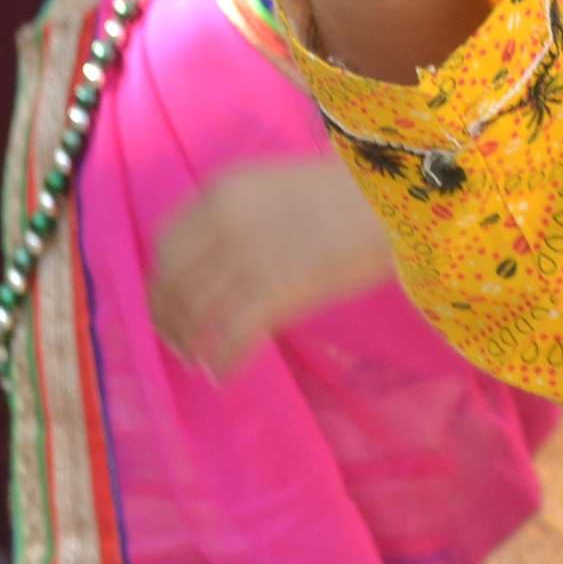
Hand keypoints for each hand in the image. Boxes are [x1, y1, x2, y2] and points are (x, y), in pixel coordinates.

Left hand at [150, 158, 397, 372]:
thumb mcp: (280, 190)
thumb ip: (243, 218)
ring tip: (199, 362)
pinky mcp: (274, 287)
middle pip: (173, 280)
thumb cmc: (355, 195)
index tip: (171, 303)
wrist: (399, 201)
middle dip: (169, 318)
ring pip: (196, 310)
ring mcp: (246, 254)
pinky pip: (231, 333)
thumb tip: (223, 268)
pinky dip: (222, 358)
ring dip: (191, 343)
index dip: (162, 280)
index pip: (168, 243)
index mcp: (224, 190)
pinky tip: (223, 373)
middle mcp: (223, 220)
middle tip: (180, 343)